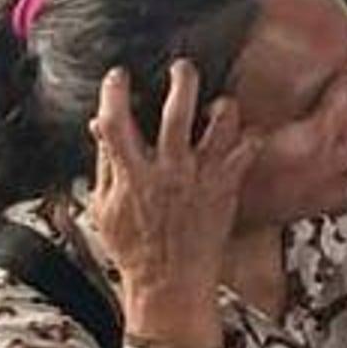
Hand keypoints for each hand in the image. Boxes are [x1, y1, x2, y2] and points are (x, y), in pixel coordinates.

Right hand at [84, 62, 256, 347]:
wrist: (171, 281)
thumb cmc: (133, 247)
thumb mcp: (104, 207)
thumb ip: (104, 164)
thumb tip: (99, 125)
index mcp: (131, 175)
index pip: (116, 122)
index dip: (114, 93)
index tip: (118, 76)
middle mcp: (169, 171)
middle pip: (176, 112)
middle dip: (180, 82)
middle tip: (182, 66)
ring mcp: (202, 177)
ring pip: (221, 124)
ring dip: (221, 106)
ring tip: (217, 105)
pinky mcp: (227, 186)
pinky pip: (247, 148)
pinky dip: (248, 135)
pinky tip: (240, 133)